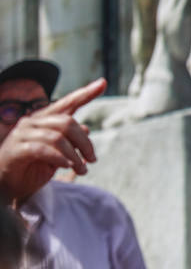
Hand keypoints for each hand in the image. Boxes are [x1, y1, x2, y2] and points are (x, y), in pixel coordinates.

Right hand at [0, 79, 104, 203]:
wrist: (8, 186)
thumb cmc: (33, 167)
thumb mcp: (59, 154)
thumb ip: (70, 140)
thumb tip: (87, 129)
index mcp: (44, 120)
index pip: (67, 104)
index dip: (85, 94)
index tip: (103, 82)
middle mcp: (32, 122)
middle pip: (67, 123)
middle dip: (84, 143)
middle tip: (92, 160)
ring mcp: (23, 134)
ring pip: (57, 137)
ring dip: (74, 157)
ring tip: (81, 170)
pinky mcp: (17, 149)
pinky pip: (42, 149)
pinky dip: (59, 158)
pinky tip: (67, 167)